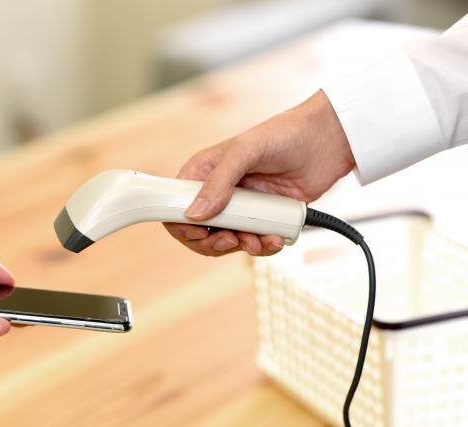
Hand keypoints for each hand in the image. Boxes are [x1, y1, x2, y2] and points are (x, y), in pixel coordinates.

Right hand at [164, 90, 354, 256]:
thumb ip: (218, 182)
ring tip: (258, 240)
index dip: (181, 224)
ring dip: (240, 247)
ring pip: (225, 241)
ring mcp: (240, 207)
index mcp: (204, 172)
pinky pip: (253, 243)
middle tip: (230, 240)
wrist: (328, 142)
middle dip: (212, 242)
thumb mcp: (245, 151)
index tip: (198, 233)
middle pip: (198, 231)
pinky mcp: (262, 218)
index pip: (176, 205)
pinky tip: (273, 238)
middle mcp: (218, 192)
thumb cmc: (284, 135)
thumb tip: (194, 214)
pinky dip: (261, 247)